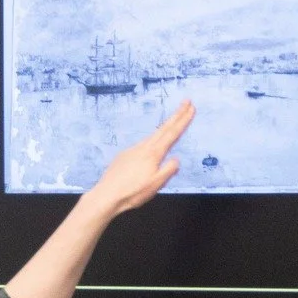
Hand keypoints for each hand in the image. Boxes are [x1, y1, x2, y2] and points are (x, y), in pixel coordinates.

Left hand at [81, 102, 194, 217]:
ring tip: (173, 120)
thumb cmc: (133, 192)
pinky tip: (151, 148)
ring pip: (152, 136)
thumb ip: (168, 170)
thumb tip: (176, 159)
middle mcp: (143, 147)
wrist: (106, 195)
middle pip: (163, 128)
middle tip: (186, 101)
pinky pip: (142, 146)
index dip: (183, 120)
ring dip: (164, 127)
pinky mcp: (124, 156)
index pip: (172, 133)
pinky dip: (151, 141)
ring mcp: (132, 150)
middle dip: (176, 115)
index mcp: (154, 153)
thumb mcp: (156, 184)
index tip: (191, 108)